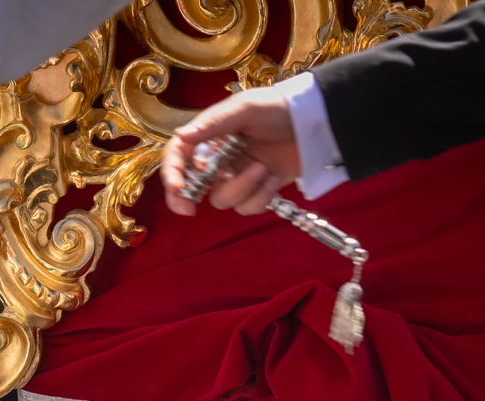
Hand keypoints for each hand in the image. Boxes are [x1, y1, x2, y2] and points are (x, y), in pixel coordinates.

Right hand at [162, 90, 301, 216]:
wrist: (312, 122)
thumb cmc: (277, 107)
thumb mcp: (244, 109)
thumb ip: (212, 124)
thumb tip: (181, 136)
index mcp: (209, 136)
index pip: (178, 156)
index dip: (172, 174)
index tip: (177, 189)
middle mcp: (218, 159)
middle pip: (192, 187)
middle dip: (187, 199)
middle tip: (189, 210)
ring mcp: (238, 177)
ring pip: (224, 200)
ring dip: (243, 188)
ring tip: (263, 167)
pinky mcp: (257, 190)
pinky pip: (249, 207)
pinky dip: (262, 194)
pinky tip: (274, 176)